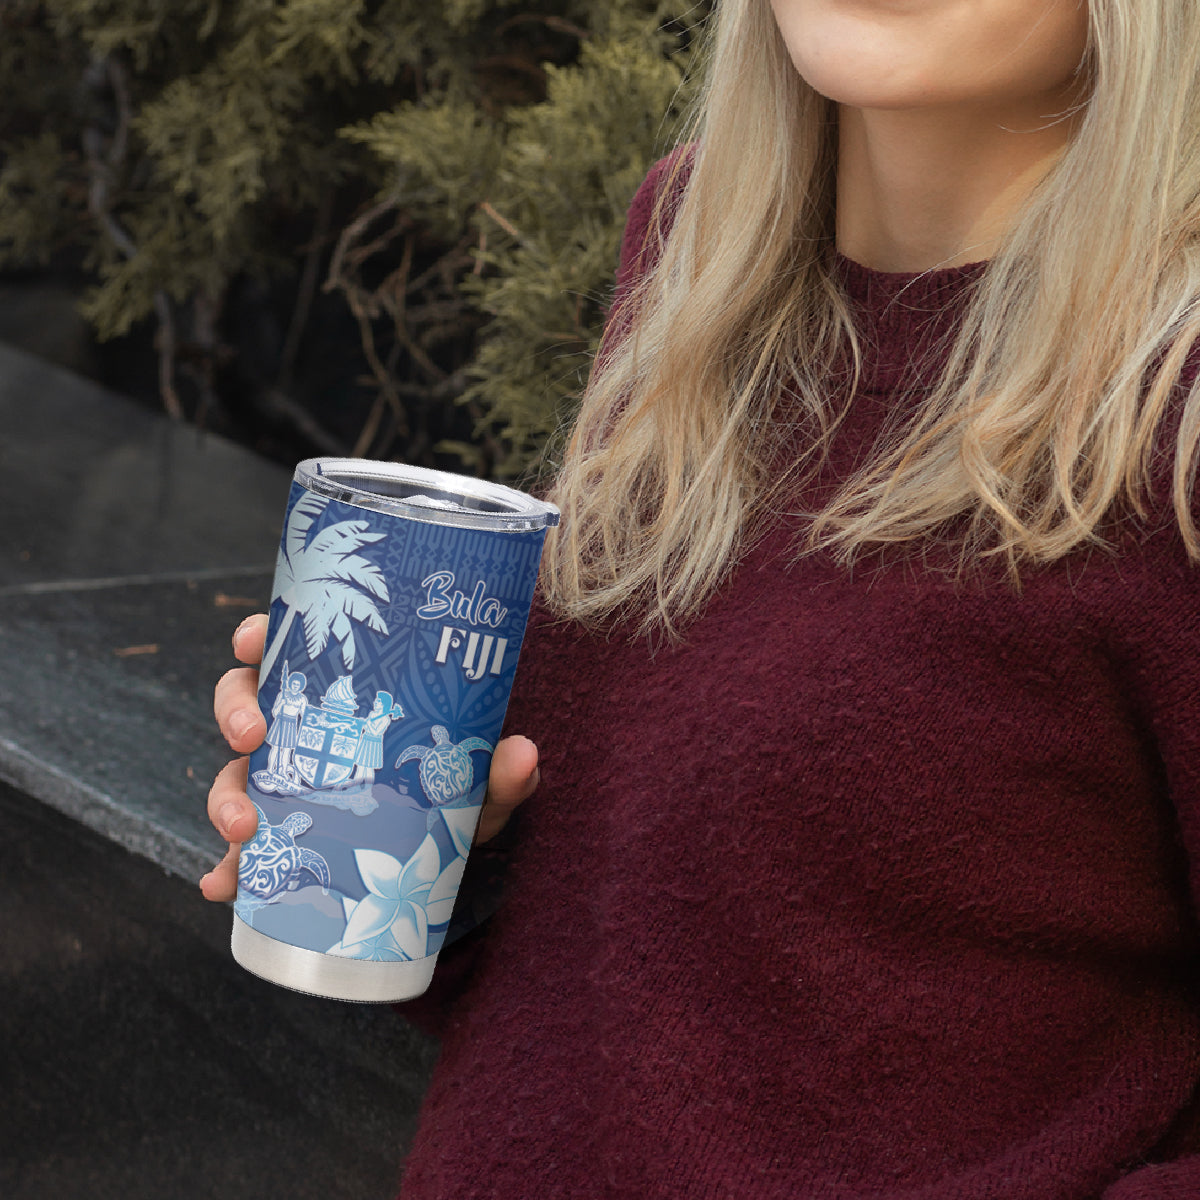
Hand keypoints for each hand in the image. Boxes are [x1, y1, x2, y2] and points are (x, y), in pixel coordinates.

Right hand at [198, 613, 539, 901]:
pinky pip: (244, 852)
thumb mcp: (480, 784)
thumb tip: (522, 754)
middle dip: (235, 714)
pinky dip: (228, 869)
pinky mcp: (285, 839)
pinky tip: (224, 885)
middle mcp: (306, 733)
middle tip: (251, 735)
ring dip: (226, 797)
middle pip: (245, 704)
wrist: (450, 859)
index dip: (258, 637)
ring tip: (243, 828)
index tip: (251, 639)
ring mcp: (288, 785)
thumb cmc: (458, 796)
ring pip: (235, 775)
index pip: (290, 651)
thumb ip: (500, 771)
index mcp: (342, 696)